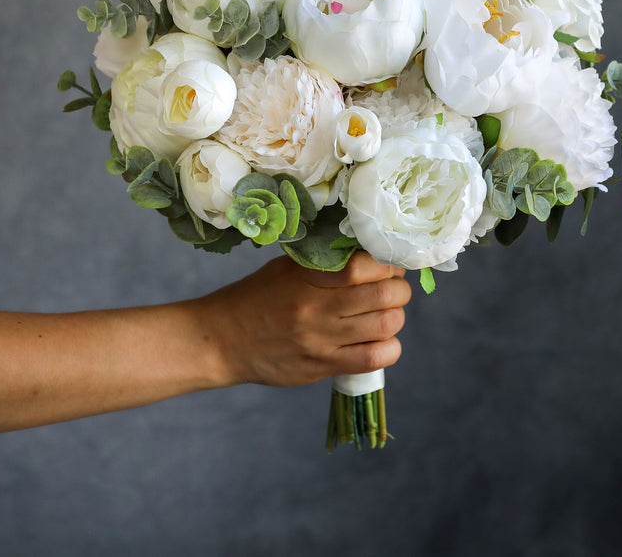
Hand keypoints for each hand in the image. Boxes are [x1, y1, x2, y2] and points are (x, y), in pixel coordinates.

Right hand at [197, 252, 411, 387]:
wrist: (222, 340)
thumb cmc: (256, 297)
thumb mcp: (286, 268)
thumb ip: (326, 261)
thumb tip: (373, 255)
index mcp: (307, 277)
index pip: (365, 266)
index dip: (388, 263)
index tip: (388, 263)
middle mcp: (317, 309)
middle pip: (386, 296)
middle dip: (399, 290)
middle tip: (393, 288)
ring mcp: (321, 341)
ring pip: (386, 326)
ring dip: (395, 317)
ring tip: (385, 313)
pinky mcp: (323, 367)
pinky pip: (374, 359)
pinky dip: (389, 348)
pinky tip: (379, 340)